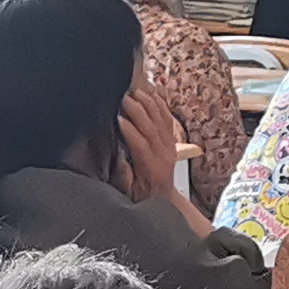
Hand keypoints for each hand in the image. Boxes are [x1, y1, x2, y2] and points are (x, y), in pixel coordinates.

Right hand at [116, 83, 188, 204]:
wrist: (163, 198)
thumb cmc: (142, 196)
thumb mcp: (130, 192)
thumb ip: (125, 177)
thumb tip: (120, 160)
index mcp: (151, 167)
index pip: (140, 143)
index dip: (129, 129)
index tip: (116, 117)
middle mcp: (163, 153)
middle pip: (151, 126)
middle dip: (137, 109)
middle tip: (123, 96)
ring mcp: (170, 144)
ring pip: (160, 119)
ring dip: (148, 103)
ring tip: (135, 90)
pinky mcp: (172, 139)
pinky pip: (168, 118)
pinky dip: (160, 104)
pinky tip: (152, 92)